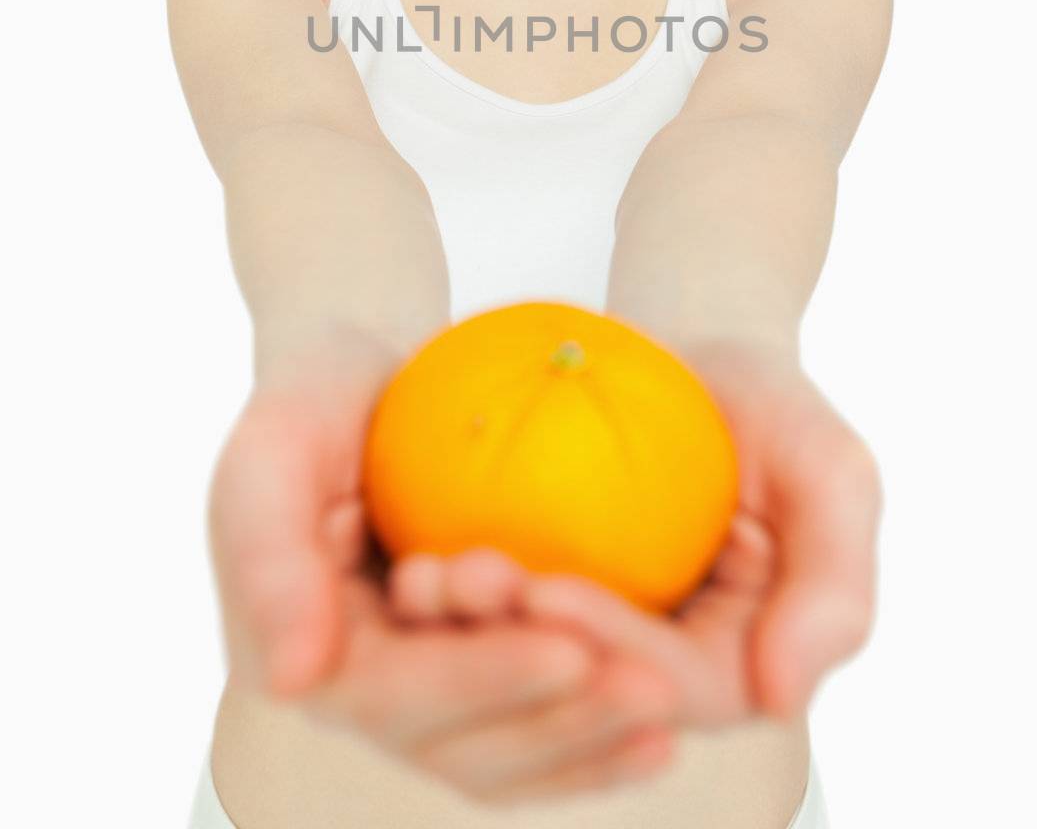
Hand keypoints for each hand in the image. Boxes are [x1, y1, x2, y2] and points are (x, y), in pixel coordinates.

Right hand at [207, 328, 681, 805]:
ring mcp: (420, 695)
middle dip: (559, 720)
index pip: (395, 691)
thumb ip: (269, 555)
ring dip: (587, 741)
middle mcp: (361, 694)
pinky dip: (591, 747)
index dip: (481, 677)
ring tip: (667, 708)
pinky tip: (660, 739)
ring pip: (505, 756)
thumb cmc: (317, 398)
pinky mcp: (473, 678)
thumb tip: (293, 680)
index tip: (568, 649)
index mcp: (302, 651)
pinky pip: (533, 732)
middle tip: (652, 688)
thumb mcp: (276, 448)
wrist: (365, 380)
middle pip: (462, 745)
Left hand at [408, 336, 881, 732]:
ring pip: (525, 668)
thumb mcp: (828, 471)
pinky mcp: (534, 599)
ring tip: (427, 577)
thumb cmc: (766, 403)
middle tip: (465, 583)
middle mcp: (654, 670)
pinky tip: (413, 562)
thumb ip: (833, 586)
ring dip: (471, 636)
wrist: (688, 350)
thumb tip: (781, 697)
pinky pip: (490, 620)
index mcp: (732, 665)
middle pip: (584, 687)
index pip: (671, 683)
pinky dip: (453, 601)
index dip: (608, 648)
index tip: (545, 590)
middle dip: (521, 648)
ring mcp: (589, 638)